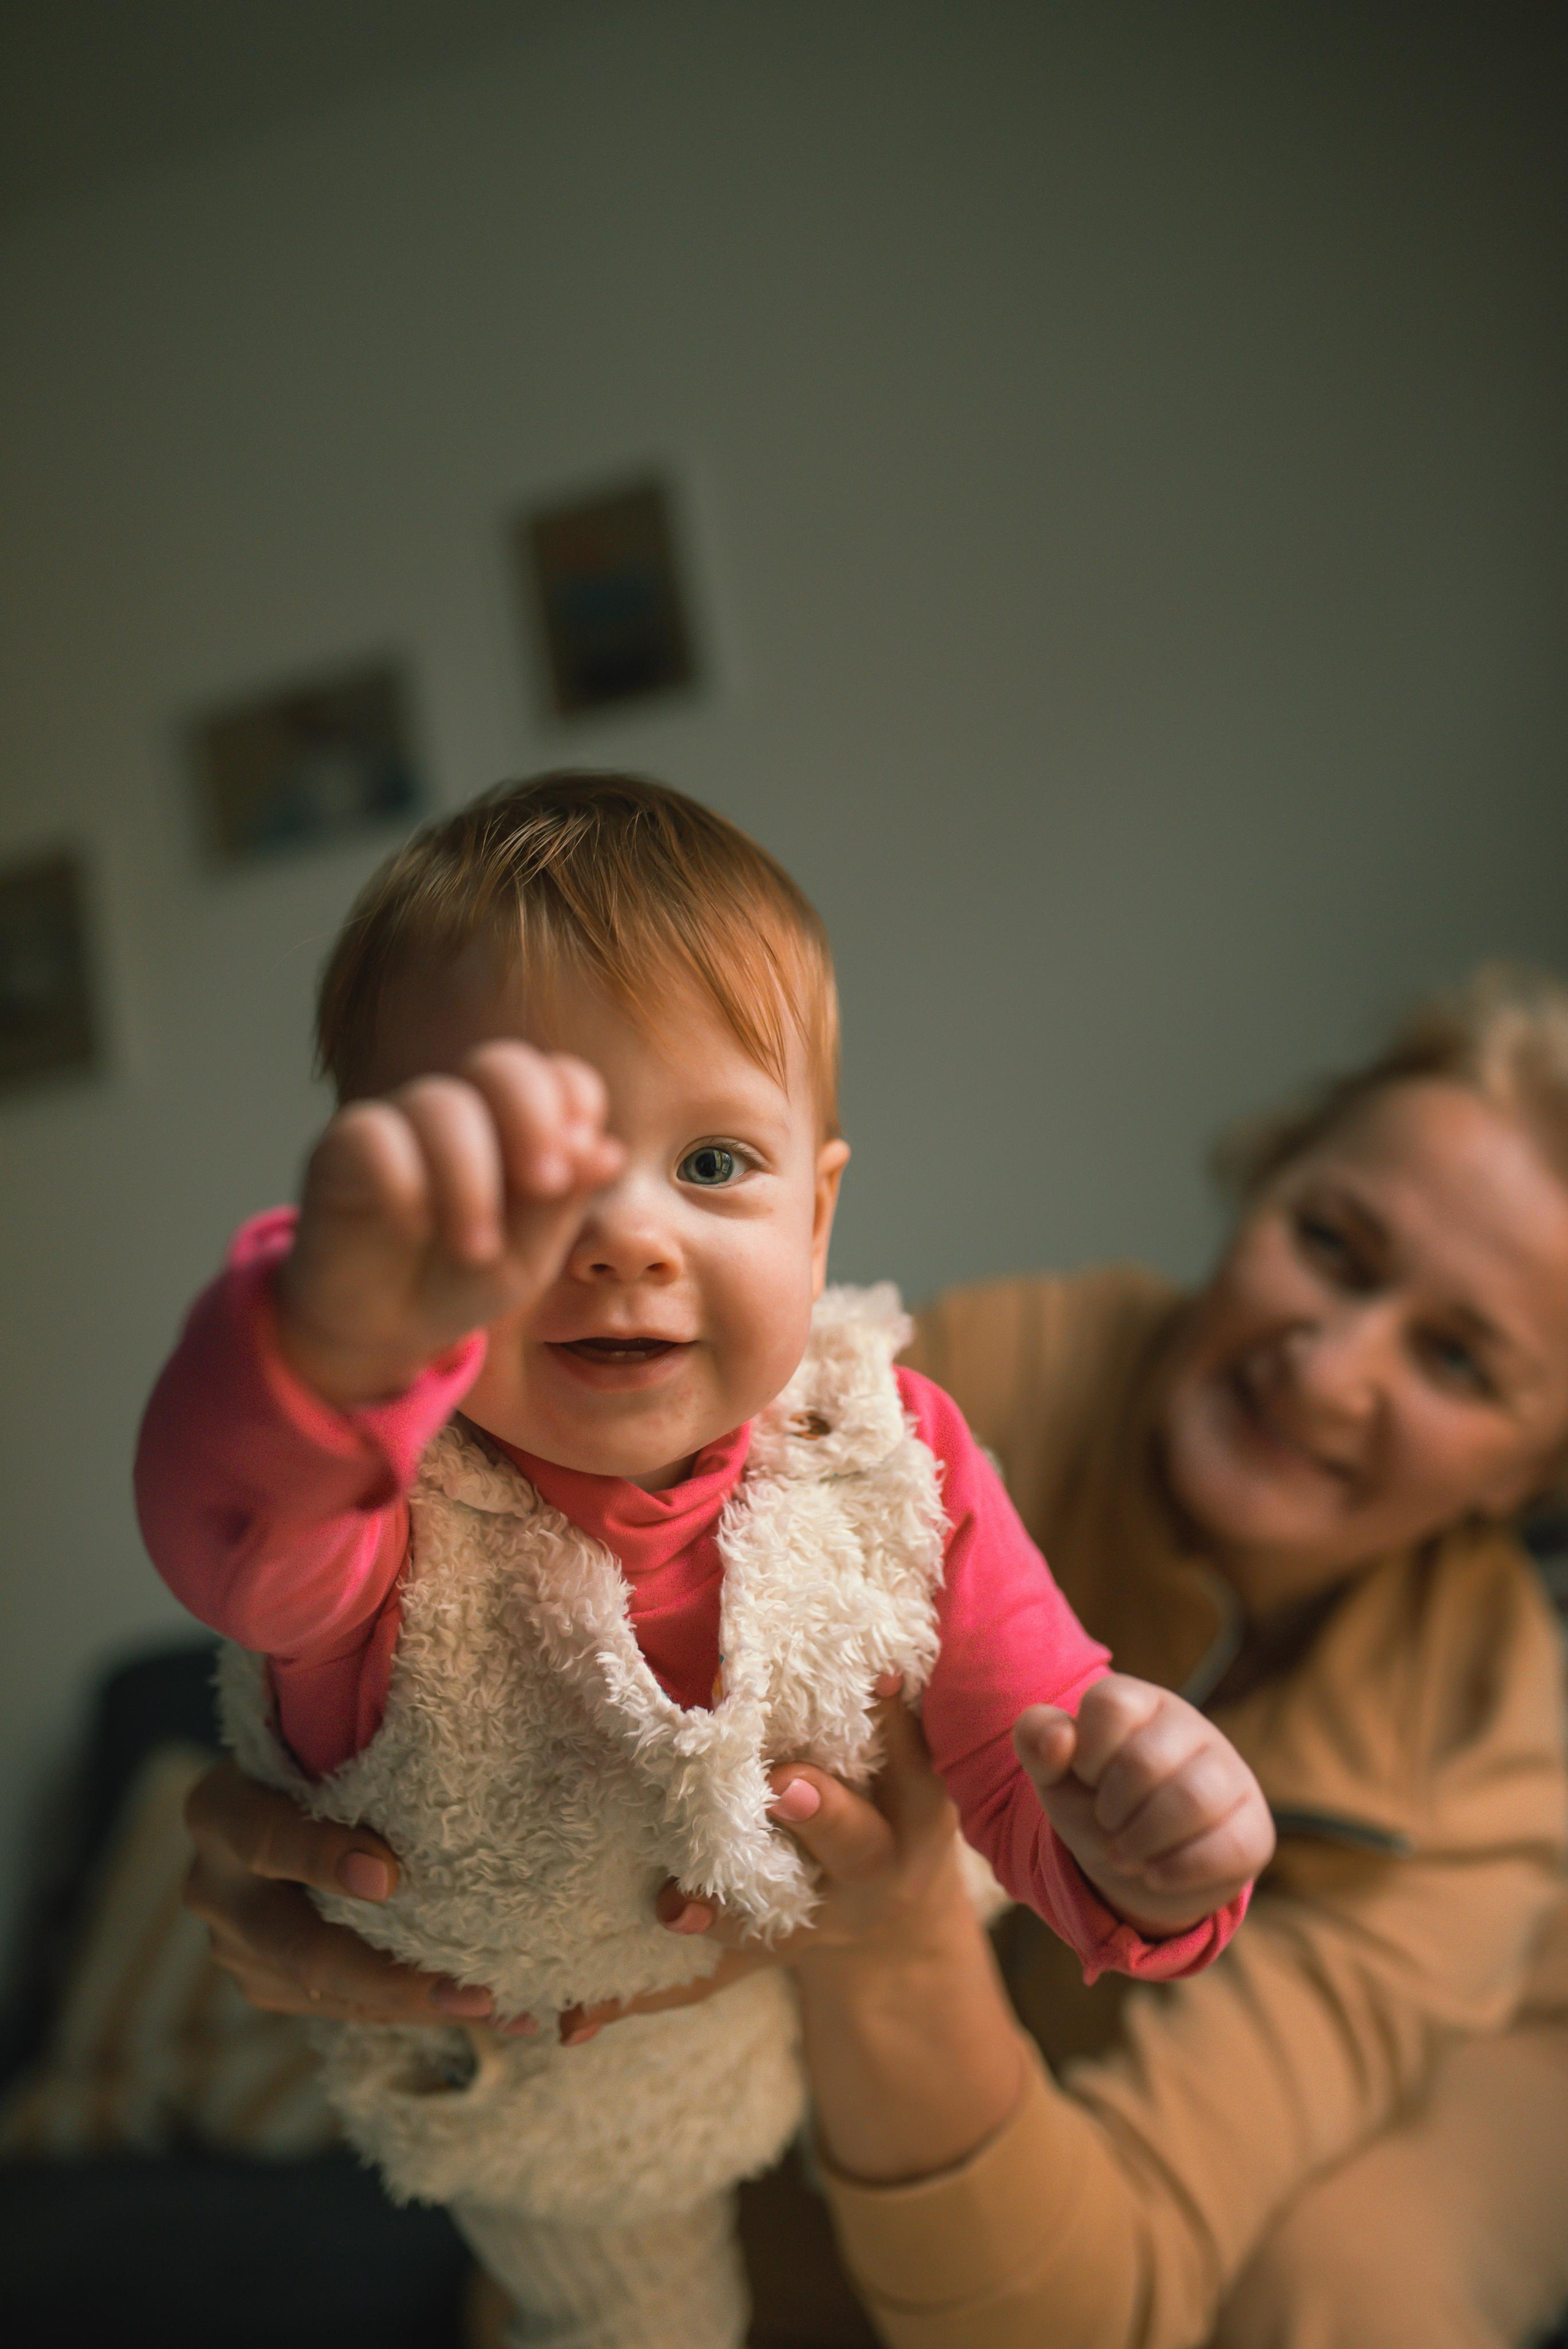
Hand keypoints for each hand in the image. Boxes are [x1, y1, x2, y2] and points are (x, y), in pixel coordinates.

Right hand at [184, 1757, 500, 2026]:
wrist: (278, 1791)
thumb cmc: (323, 1746)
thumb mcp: (323, 1729)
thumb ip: (363, 1727)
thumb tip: (433, 1704)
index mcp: (220, 1810)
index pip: (264, 1837)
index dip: (321, 1858)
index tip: (388, 1876)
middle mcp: (214, 1887)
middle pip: (300, 1947)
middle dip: (391, 1976)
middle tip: (471, 1990)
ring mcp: (236, 1947)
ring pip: (329, 1992)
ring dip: (417, 2005)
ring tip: (500, 2008)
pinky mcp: (267, 1984)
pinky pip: (344, 2008)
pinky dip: (413, 2010)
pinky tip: (488, 2010)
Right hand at [275, 1042, 623, 1407]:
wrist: (384, 1331)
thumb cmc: (462, 1280)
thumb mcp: (527, 1256)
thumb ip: (561, 1203)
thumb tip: (607, 1151)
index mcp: (516, 1124)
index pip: (556, 1076)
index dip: (574, 1101)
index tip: (579, 1164)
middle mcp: (460, 1109)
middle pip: (499, 1065)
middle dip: (533, 1118)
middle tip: (547, 1184)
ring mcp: (399, 1120)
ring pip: (440, 1103)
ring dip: (471, 1179)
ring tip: (478, 1249)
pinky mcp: (340, 1147)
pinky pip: (373, 1133)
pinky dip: (404, 1182)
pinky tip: (414, 1229)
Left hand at [559, 1682, 975, 2037]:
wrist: (890, 1918)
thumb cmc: (891, 1807)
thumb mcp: (913, 1766)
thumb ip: (891, 1715)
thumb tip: (880, 1646)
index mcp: (913, 1814)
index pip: (915, 1763)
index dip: (900, 1723)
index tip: (884, 1676)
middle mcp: (867, 1874)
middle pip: (851, 1845)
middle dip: (820, 1815)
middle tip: (786, 1783)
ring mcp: (811, 1922)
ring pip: (765, 1924)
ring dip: (717, 1915)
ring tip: (674, 1907)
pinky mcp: (756, 1952)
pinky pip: (697, 1980)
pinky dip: (635, 1997)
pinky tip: (575, 2020)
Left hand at [1013, 1673, 1273, 1936]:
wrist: (1140, 1864)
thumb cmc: (1095, 1803)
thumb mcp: (1054, 1775)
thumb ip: (1037, 1741)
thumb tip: (1060, 1737)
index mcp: (1141, 1702)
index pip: (1110, 1703)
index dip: (1087, 1753)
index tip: (1087, 1777)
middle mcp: (1191, 1728)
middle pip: (1146, 1760)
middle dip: (1111, 1808)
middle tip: (1107, 1825)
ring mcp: (1230, 1774)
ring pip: (1193, 1799)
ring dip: (1143, 1841)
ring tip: (1127, 1854)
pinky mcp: (1254, 1827)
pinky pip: (1229, 1846)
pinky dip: (1179, 1870)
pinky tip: (1157, 1874)